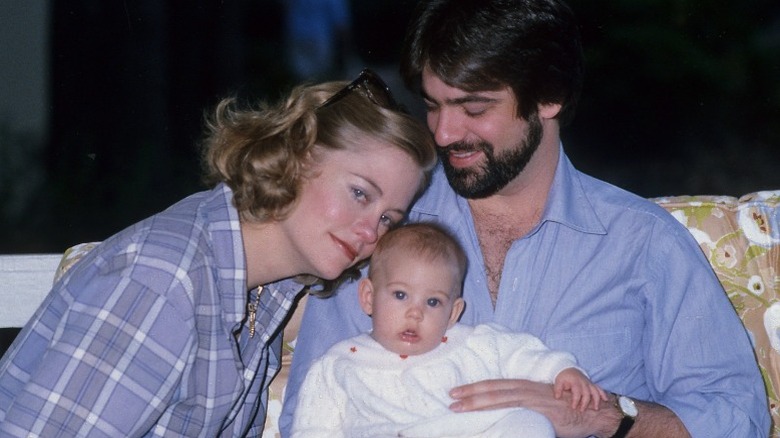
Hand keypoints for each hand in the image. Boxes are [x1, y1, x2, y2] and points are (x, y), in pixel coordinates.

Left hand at [449, 379, 617, 437]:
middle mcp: (526, 388)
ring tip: (459, 405)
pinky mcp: (540, 407)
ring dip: (477, 400)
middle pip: (493, 388)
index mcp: (525, 388)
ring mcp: (532, 396)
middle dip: (470, 393)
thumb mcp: (541, 410)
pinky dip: (498, 408)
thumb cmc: (568, 413)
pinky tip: (485, 413)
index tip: (458, 393)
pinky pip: (514, 406)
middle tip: (451, 397)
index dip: (476, 389)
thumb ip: (523, 412)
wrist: (593, 412)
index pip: (496, 386)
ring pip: (499, 395)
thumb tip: (507, 421)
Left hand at [554, 368, 607, 410]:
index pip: (577, 392)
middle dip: (585, 403)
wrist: (569, 368)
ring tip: (595, 408)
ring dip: (596, 400)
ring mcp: (589, 383)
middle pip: (587, 393)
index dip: (576, 400)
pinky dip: (603, 394)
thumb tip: (557, 397)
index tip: (574, 407)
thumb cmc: (564, 377)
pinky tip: (605, 400)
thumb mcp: (558, 381)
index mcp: (575, 382)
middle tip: (581, 410)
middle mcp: (584, 383)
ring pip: (595, 391)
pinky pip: (599, 388)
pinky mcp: (592, 384)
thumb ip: (558, 389)